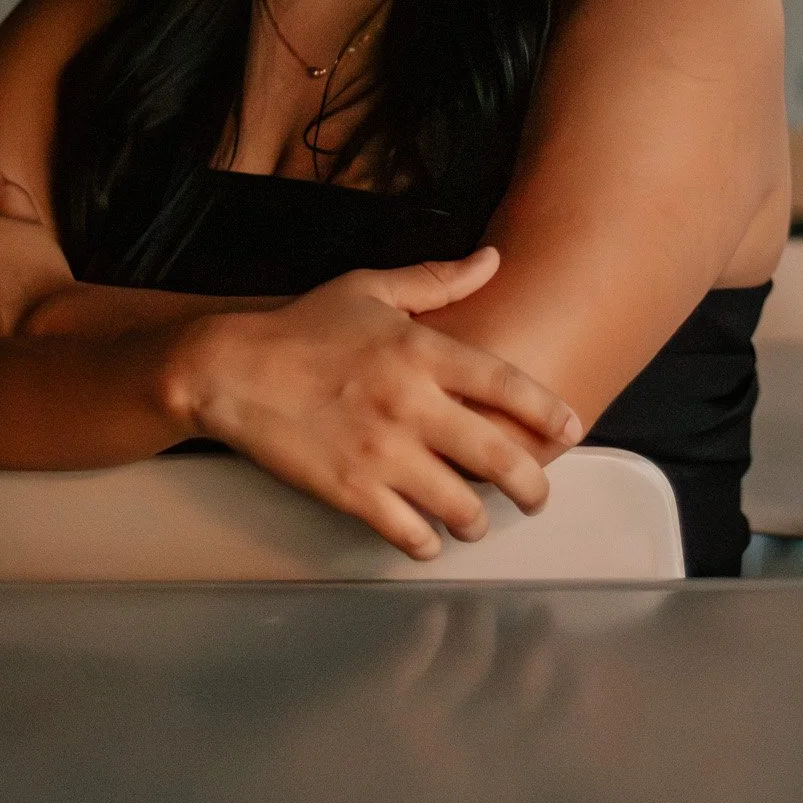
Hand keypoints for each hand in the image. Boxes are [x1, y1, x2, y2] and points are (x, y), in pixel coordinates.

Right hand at [169, 247, 583, 560]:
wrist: (230, 369)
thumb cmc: (303, 326)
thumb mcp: (371, 288)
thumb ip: (438, 280)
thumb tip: (494, 259)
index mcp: (421, 351)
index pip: (505, 385)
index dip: (548, 412)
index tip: (573, 430)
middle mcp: (411, 404)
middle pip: (498, 457)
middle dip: (531, 486)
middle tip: (538, 496)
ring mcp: (381, 452)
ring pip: (459, 506)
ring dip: (477, 520)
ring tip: (476, 520)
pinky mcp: (349, 490)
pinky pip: (406, 531)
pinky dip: (425, 543)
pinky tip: (428, 539)